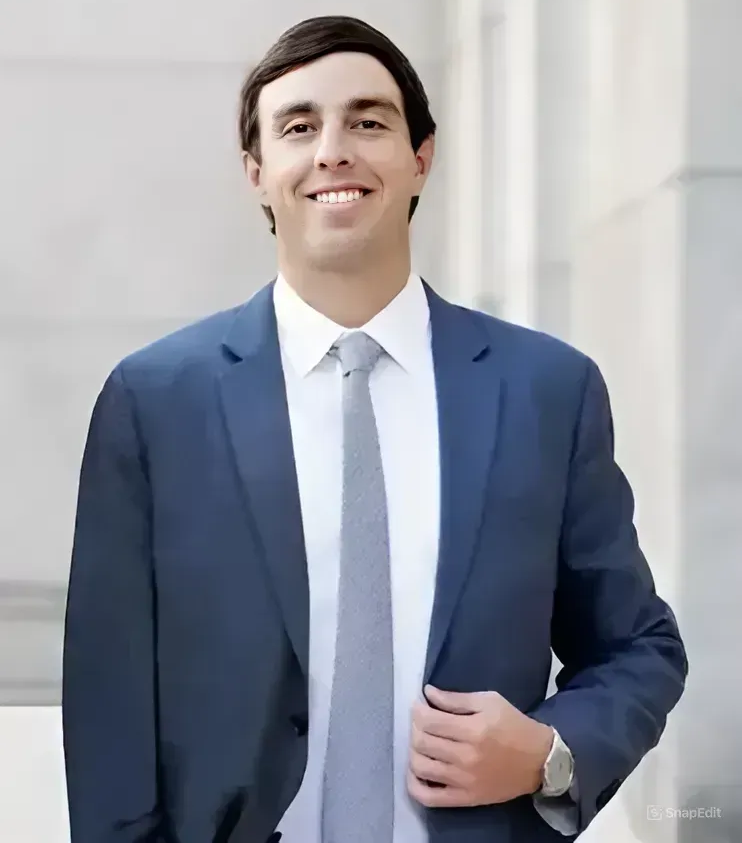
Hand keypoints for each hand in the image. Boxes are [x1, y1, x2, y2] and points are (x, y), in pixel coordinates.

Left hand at [406, 685, 553, 808]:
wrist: (539, 761)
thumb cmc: (514, 725)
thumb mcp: (489, 701)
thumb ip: (456, 699)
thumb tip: (428, 693)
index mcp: (473, 730)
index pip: (429, 721)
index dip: (417, 710)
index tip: (419, 706)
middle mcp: (466, 757)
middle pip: (421, 742)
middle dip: (415, 727)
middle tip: (422, 722)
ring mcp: (464, 781)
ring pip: (420, 767)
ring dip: (414, 751)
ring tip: (422, 742)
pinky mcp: (465, 798)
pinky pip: (429, 798)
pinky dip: (415, 784)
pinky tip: (417, 770)